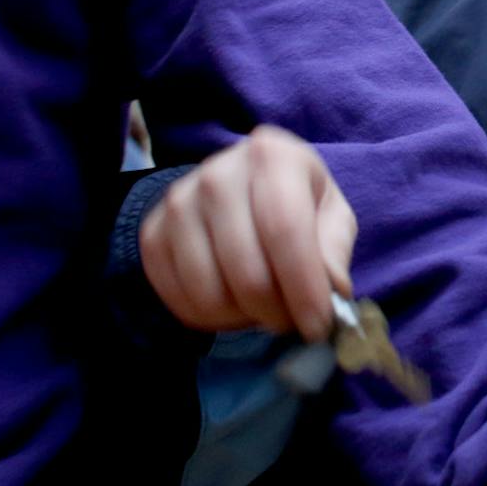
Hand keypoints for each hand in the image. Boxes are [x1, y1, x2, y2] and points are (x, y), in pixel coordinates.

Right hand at [138, 125, 355, 340]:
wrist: (241, 187)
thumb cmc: (296, 202)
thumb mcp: (331, 215)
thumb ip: (334, 251)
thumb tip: (332, 291)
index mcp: (271, 158)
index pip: (285, 230)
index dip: (303, 288)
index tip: (316, 326)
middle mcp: (217, 175)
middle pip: (246, 272)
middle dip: (275, 313)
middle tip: (290, 321)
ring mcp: (178, 204)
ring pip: (210, 294)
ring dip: (242, 319)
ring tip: (262, 309)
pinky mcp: (152, 234)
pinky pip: (179, 301)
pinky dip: (210, 320)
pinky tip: (232, 305)